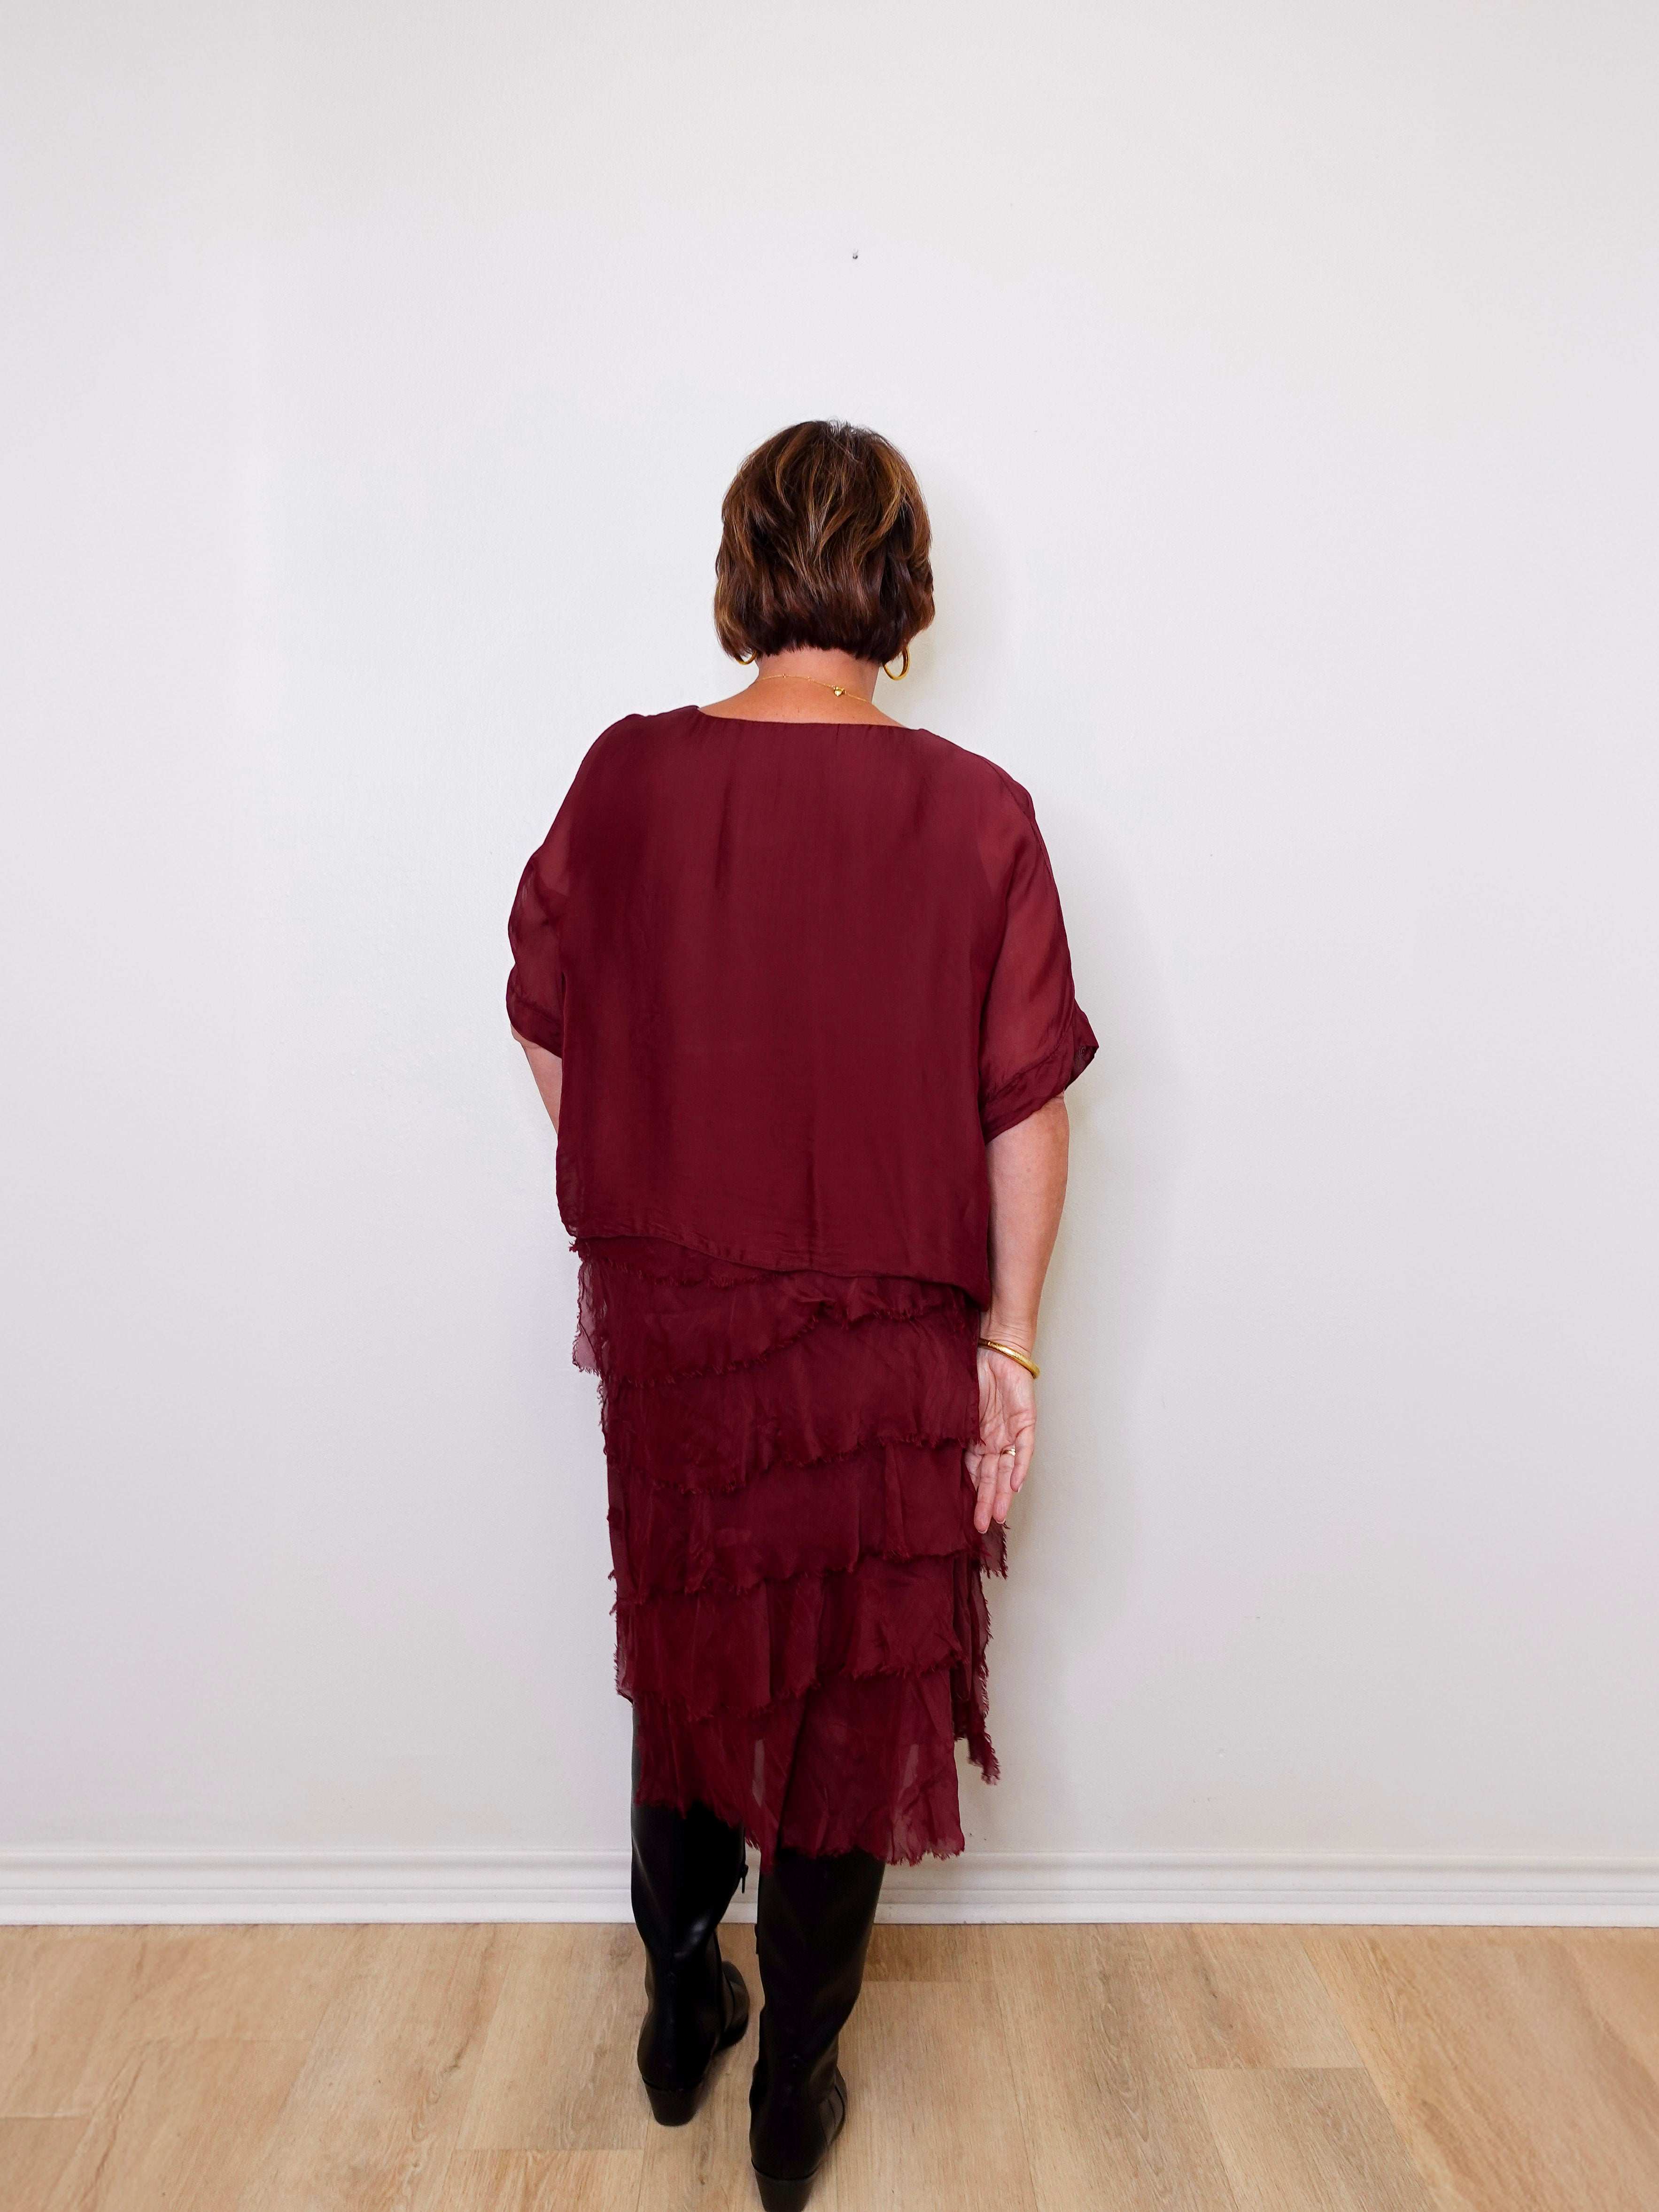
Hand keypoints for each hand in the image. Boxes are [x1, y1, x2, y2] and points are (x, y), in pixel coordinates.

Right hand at [965, 1345, 1035, 1534]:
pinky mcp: (1026, 1420)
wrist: (996, 1344)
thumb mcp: (954, 1405)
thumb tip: (927, 1453)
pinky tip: (1015, 1484)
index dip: (971, 1493)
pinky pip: (1023, 1448)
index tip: (963, 1516)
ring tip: (998, 1515)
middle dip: (987, 1502)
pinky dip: (1019, 1466)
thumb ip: (949, 1430)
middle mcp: (994, 1438)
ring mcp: (1010, 1431)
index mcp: (976, 1437)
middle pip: (991, 1476)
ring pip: (1007, 1469)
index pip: (974, 1472)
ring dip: (1003, 1493)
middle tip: (981, 1527)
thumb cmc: (970, 1369)